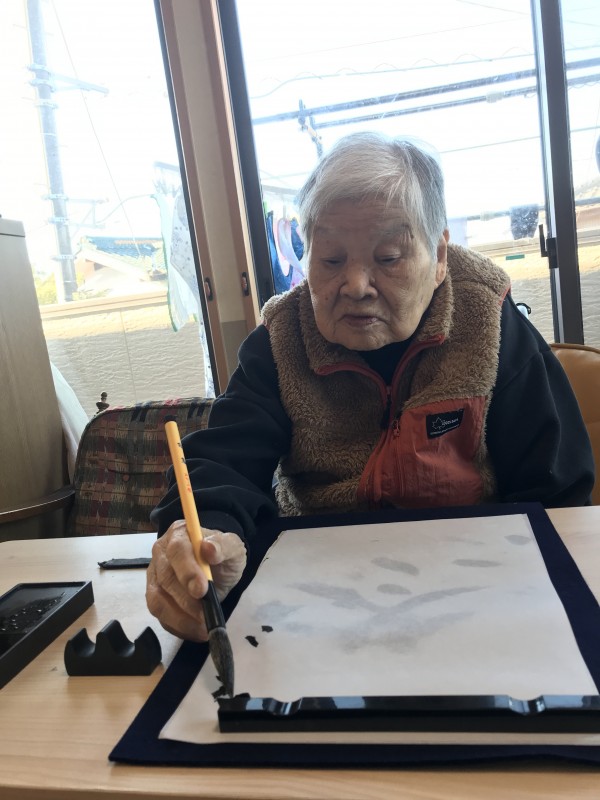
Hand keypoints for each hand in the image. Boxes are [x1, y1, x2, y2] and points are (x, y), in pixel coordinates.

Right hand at [146, 520, 246, 640]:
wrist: (218, 567)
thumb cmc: (223, 555)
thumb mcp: (233, 548)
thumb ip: (224, 546)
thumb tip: (209, 548)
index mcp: (179, 535)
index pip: (177, 550)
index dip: (187, 570)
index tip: (201, 589)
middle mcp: (161, 554)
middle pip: (165, 578)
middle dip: (186, 600)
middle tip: (205, 614)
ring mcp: (155, 576)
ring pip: (157, 600)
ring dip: (180, 617)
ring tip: (203, 626)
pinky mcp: (155, 597)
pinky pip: (159, 616)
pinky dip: (177, 626)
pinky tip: (196, 630)